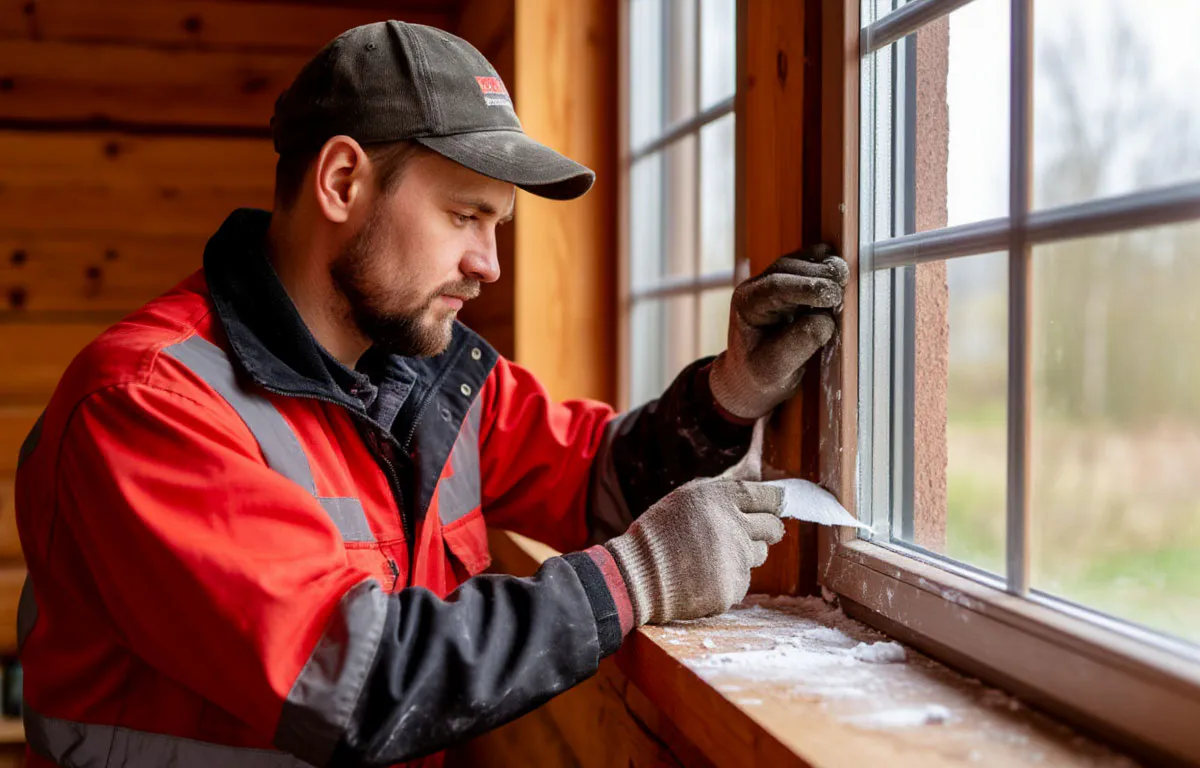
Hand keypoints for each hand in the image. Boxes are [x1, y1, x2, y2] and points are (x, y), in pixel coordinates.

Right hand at [603, 478, 784, 624]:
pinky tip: (704, 577)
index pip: (769, 497)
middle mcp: (734, 525)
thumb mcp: (686, 499)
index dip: (776, 503)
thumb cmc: (658, 534)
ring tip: (711, 556)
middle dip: (766, 530)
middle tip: (746, 534)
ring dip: (744, 554)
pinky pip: (743, 580)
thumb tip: (758, 488)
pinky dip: (728, 579)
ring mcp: (736, 559)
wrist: (638, 576)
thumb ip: (722, 495)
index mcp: (721, 498)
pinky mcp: (733, 587)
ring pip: (759, 555)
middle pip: (774, 528)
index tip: (777, 507)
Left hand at [709, 244, 848, 418]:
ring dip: (823, 266)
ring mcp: (771, 282)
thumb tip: (826, 319)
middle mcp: (756, 288)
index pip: (775, 287)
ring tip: (845, 278)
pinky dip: (824, 267)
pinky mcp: (788, 283)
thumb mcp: (776, 367)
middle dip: (818, 274)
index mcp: (746, 305)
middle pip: (788, 268)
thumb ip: (799, 343)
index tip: (833, 296)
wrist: (751, 375)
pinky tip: (839, 276)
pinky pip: (806, 266)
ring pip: (798, 262)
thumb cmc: (759, 374)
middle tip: (844, 286)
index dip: (806, 287)